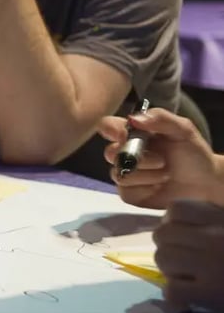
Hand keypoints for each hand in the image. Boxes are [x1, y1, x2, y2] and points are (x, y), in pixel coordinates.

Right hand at [98, 109, 223, 208]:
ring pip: (119, 175)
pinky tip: (158, 187)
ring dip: (147, 176)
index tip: (125, 136)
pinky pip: (125, 192)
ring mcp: (125, 173)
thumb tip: (133, 119)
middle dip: (139, 159)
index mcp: (133, 133)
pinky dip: (145, 190)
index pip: (106, 126)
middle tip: (162, 161)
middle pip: (110, 153)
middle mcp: (125, 152)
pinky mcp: (129, 194)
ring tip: (166, 174)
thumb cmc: (193, 152)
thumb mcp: (183, 130)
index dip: (111, 131)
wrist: (205, 182)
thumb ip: (161, 119)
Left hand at [153, 200, 223, 312]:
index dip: (172, 223)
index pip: (177, 209)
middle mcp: (216, 237)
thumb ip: (216, 219)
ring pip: (163, 259)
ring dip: (169, 270)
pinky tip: (190, 299)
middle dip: (168, 247)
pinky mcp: (212, 293)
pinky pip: (173, 290)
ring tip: (186, 278)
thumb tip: (175, 222)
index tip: (181, 236)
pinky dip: (176, 296)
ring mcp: (212, 265)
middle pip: (163, 234)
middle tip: (181, 261)